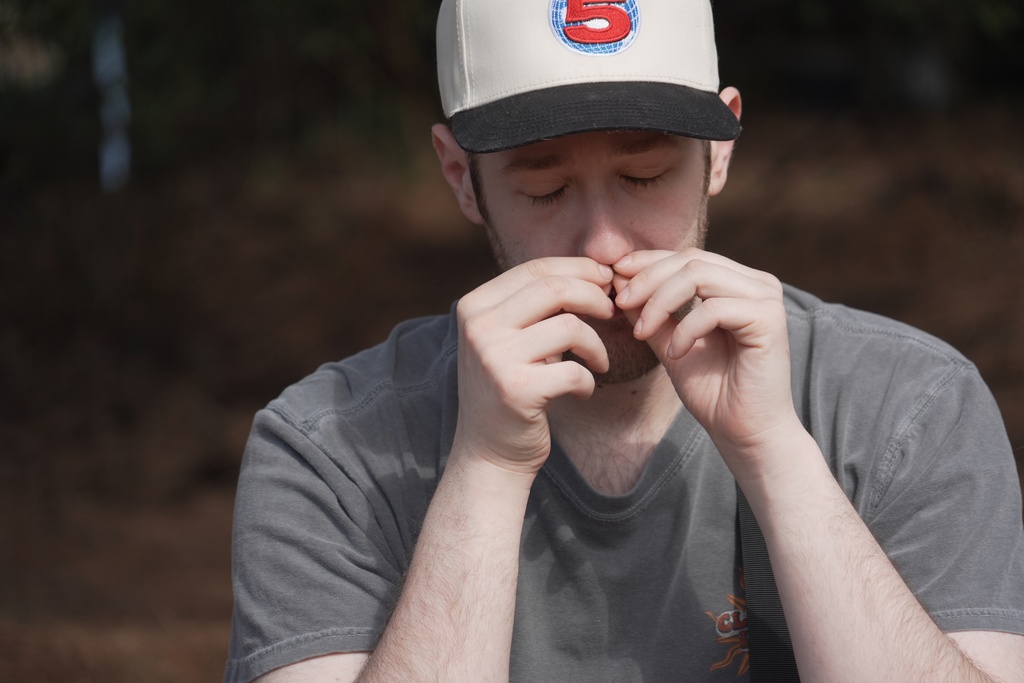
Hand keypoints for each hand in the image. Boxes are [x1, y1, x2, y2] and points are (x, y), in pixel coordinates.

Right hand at [453, 257, 614, 473]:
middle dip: (595, 296)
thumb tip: (597, 270)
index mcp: (475, 306)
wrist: (488, 452)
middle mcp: (479, 326)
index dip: (579, 270)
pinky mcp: (516, 390)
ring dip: (597, 345)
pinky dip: (588, 382)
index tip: (606, 282)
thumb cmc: (511, 387)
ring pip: (570, 327)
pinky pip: (575, 371)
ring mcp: (494, 357)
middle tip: (613, 312)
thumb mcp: (512, 337)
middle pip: (554, 288)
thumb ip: (537, 305)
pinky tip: (582, 392)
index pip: (535, 269)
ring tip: (599, 362)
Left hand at [613, 249, 803, 478]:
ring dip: (660, 302)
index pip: (688, 257)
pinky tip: (674, 354)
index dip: (648, 262)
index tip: (614, 276)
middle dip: (647, 280)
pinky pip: (713, 309)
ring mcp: (766, 299)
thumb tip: (619, 281)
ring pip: (698, 276)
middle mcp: (757, 284)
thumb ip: (651, 312)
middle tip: (619, 303)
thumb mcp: (670, 343)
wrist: (744, 433)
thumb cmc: (712, 392)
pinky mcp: (770, 320)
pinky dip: (685, 330)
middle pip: (691, 260)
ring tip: (642, 332)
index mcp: (738, 283)